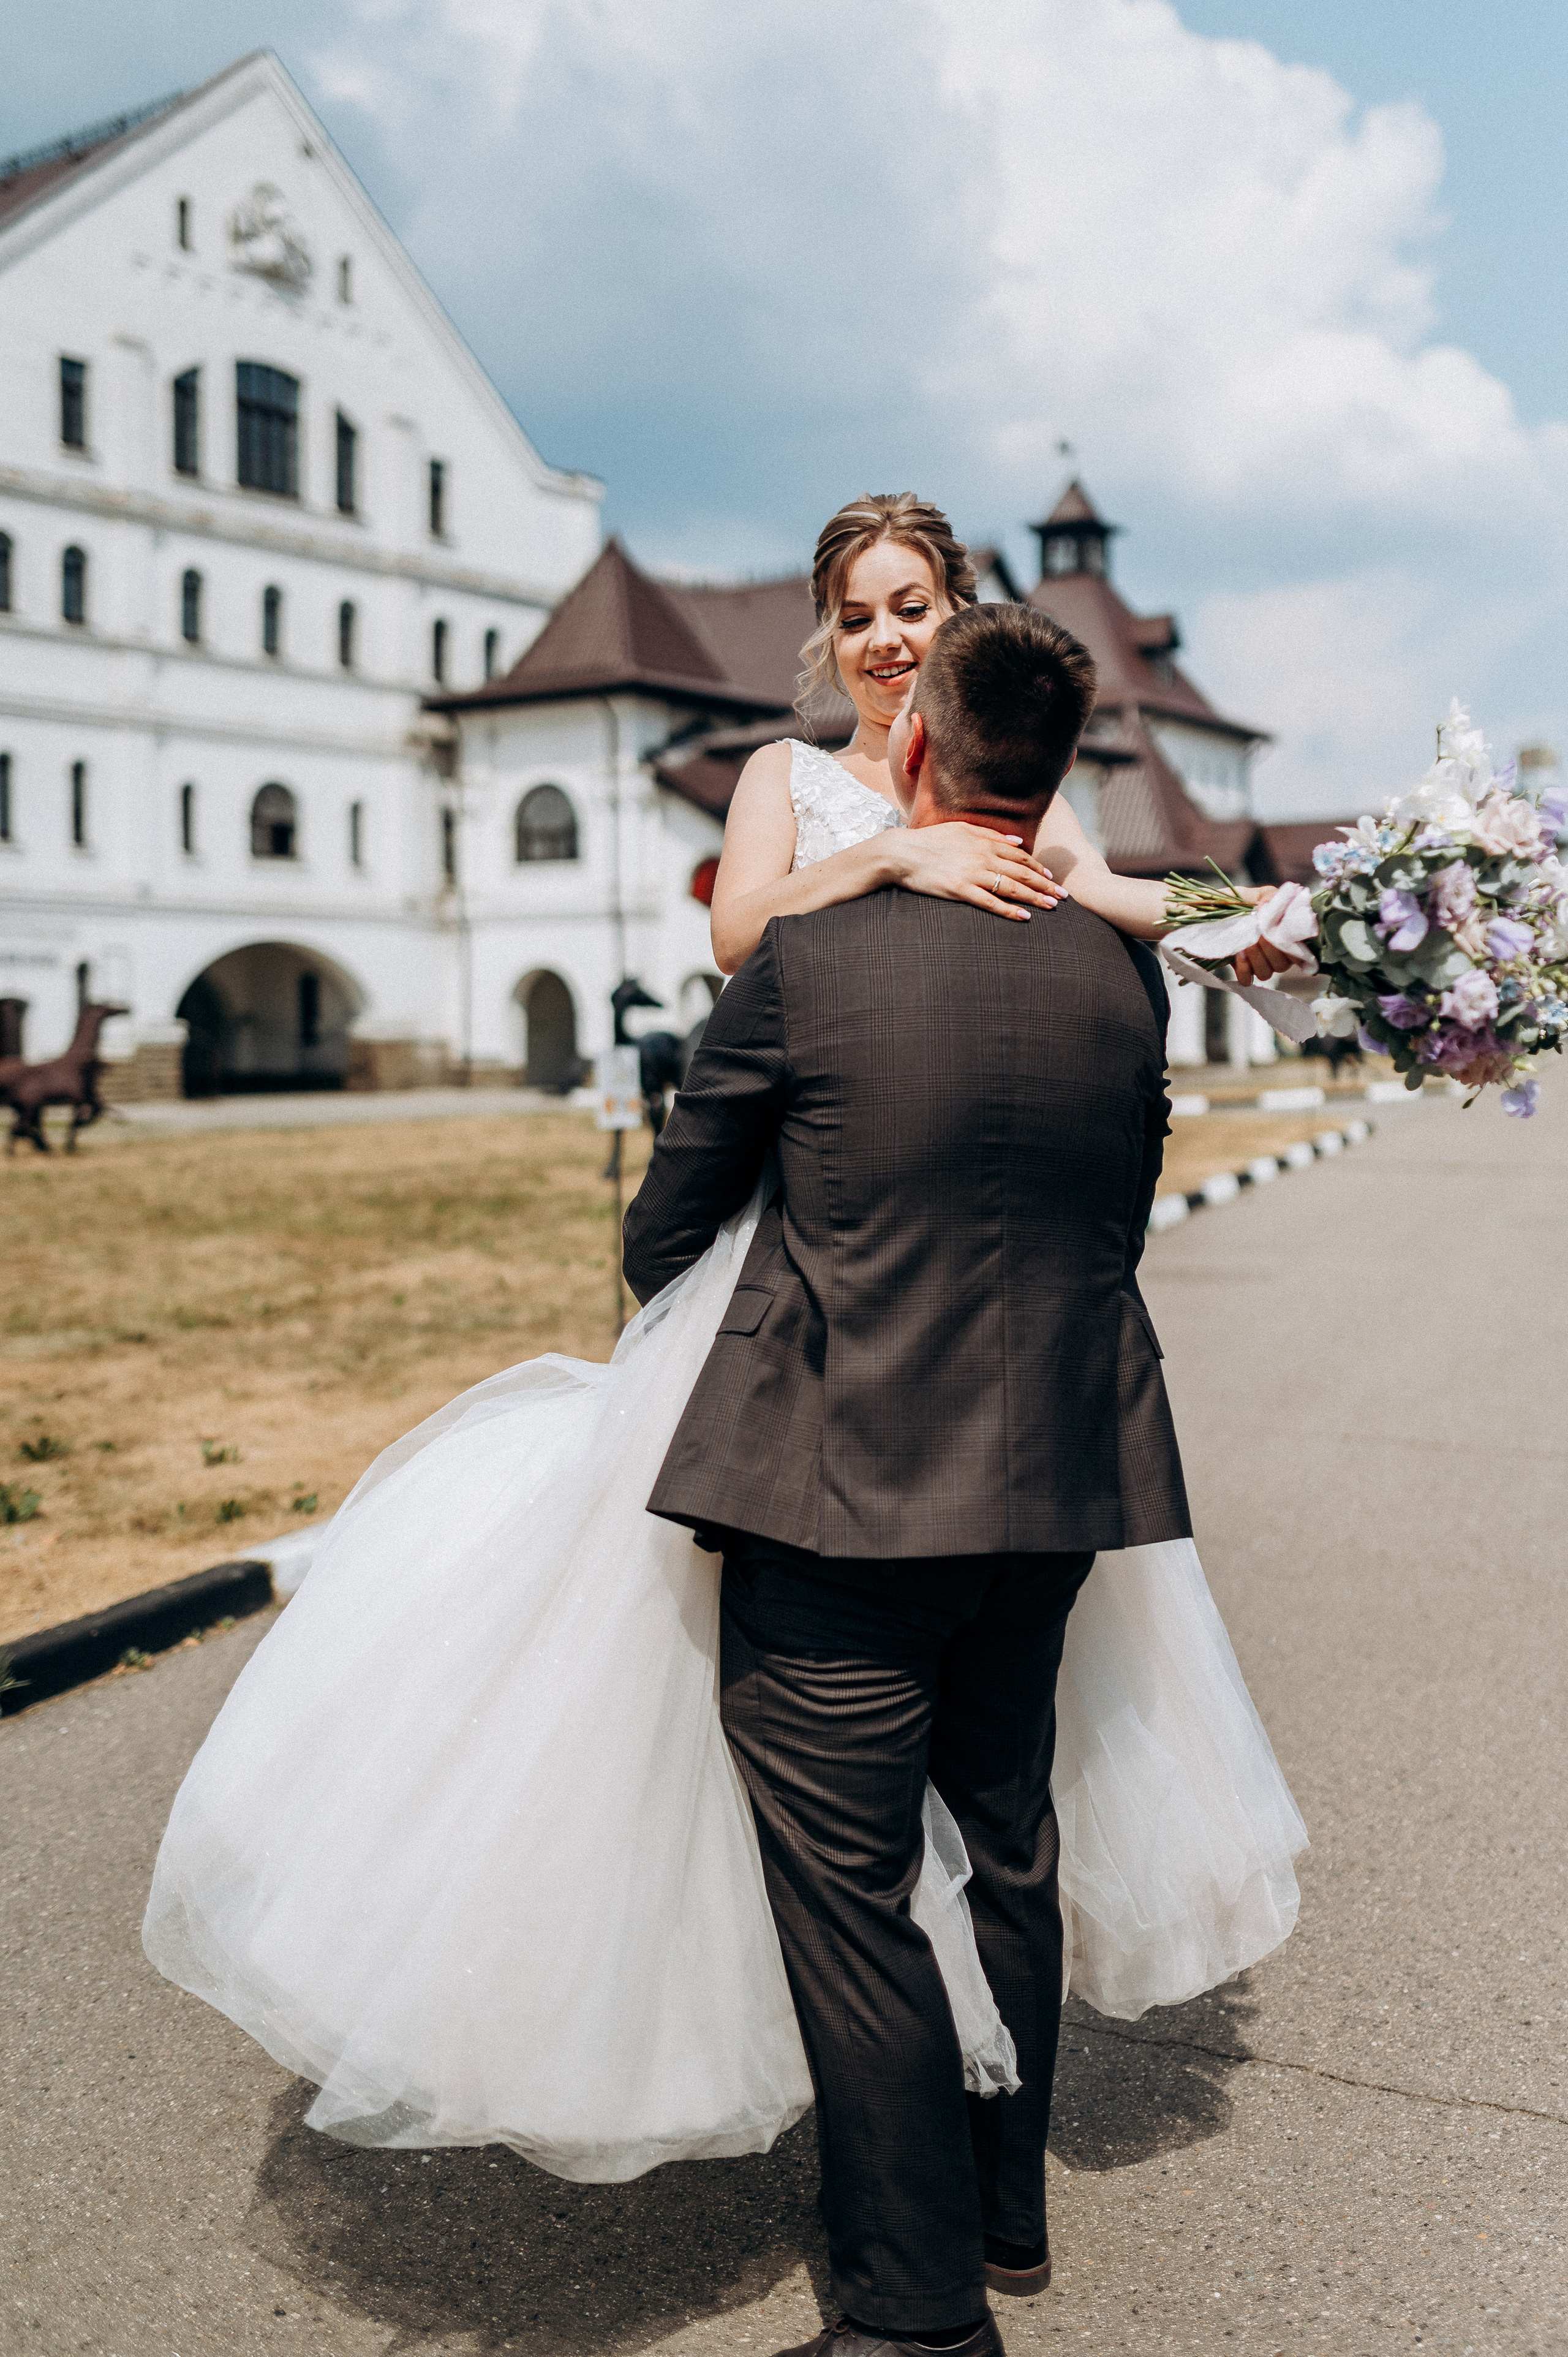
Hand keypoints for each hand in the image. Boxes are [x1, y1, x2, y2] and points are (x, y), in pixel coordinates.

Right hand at [890, 824, 1059, 920]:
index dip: (1038, 868)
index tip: (1052, 878)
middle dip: (1045, 885)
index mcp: (984, 842)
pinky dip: (1009, 910)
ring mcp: (972, 874)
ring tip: (1051, 907)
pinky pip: (990, 902)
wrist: (901, 853)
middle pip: (1022, 872)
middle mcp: (983, 857)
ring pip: (1011, 887)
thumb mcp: (961, 829)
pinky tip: (1024, 918)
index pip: (1019, 856)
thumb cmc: (929, 841)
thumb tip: (1017, 840)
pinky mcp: (960, 890)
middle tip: (1063, 897)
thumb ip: (990, 834)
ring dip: (1034, 898)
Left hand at [1231, 886, 1298, 984]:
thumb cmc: (1225, 901)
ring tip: (1245, 944)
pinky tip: (1238, 956)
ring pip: (1269, 972)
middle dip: (1272, 949)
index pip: (1300, 947)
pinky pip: (1249, 980)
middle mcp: (1273, 949)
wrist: (1195, 911)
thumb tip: (1273, 906)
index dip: (1294, 944)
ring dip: (1258, 959)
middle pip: (1285, 963)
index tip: (1281, 933)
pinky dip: (1245, 969)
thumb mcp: (1248, 893)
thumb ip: (1268, 896)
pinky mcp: (1240, 970)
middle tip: (1259, 935)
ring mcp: (1257, 961)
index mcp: (1281, 930)